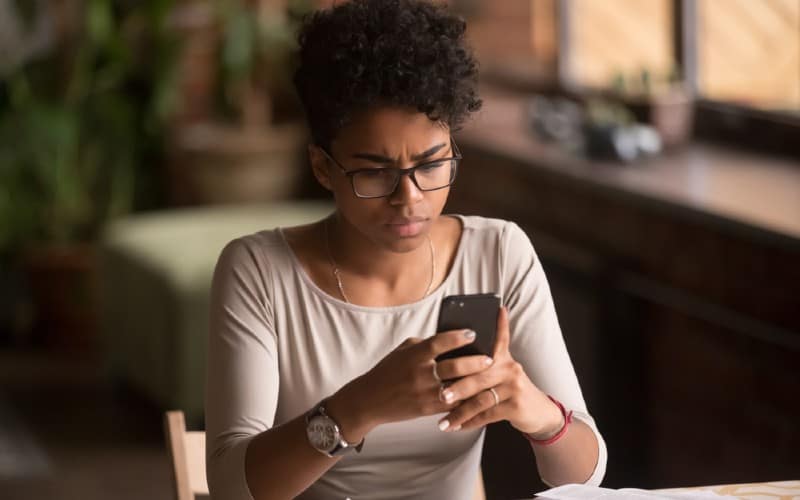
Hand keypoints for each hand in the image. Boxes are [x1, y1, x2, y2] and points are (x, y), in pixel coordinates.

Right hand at [328, 328, 493, 441]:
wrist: (369, 400)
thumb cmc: (388, 371)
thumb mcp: (402, 351)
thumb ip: (424, 345)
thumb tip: (449, 339)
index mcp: (414, 355)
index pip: (439, 342)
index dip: (458, 337)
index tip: (473, 333)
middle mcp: (420, 373)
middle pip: (454, 366)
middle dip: (475, 362)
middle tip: (490, 358)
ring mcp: (424, 393)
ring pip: (456, 388)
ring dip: (474, 383)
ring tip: (488, 378)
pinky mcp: (426, 409)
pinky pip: (451, 405)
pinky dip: (465, 400)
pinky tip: (477, 396)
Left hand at [435, 307, 563, 436]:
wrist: (537, 412)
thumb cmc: (509, 390)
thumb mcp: (501, 373)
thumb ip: (481, 365)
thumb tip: (450, 359)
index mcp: (503, 357)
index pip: (499, 337)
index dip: (499, 323)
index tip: (496, 309)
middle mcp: (510, 368)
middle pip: (478, 375)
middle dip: (457, 387)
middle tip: (439, 395)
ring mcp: (514, 386)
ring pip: (480, 399)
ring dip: (460, 412)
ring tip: (443, 421)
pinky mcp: (516, 405)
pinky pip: (488, 414)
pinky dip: (471, 422)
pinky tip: (458, 427)